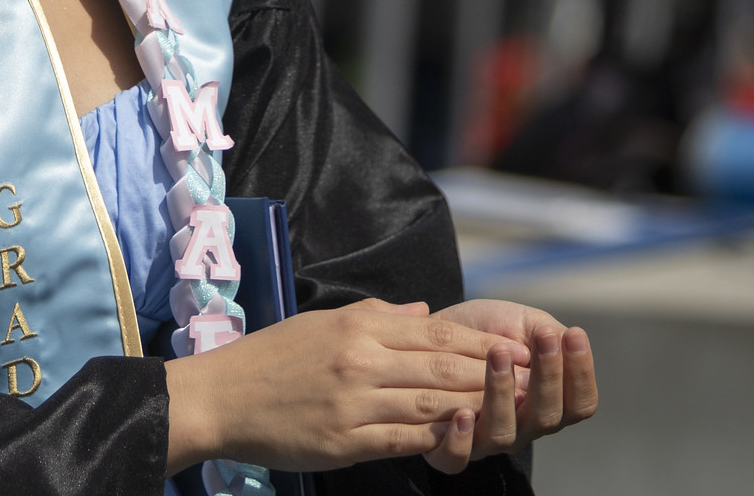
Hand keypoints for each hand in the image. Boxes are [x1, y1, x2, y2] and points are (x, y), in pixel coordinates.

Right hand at [164, 298, 528, 472]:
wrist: (220, 396)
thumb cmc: (270, 358)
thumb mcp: (322, 322)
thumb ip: (377, 316)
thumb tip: (425, 313)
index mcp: (358, 326)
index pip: (436, 332)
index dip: (482, 342)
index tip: (517, 348)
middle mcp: (360, 360)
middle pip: (442, 367)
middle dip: (492, 374)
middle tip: (533, 381)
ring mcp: (354, 402)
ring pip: (430, 404)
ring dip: (477, 408)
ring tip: (514, 411)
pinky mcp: (345, 441)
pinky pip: (403, 439)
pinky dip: (438, 438)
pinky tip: (464, 439)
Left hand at [423, 299, 597, 471]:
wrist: (431, 334)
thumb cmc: (482, 331)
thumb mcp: (520, 323)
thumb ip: (545, 332)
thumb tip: (561, 339)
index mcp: (545, 403)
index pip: (577, 404)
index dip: (580, 373)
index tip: (574, 335)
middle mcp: (520, 427)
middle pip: (546, 417)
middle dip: (549, 375)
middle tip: (545, 338)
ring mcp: (484, 439)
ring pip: (502, 434)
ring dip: (502, 392)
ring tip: (499, 353)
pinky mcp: (444, 447)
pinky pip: (455, 459)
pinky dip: (461, 440)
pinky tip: (464, 412)